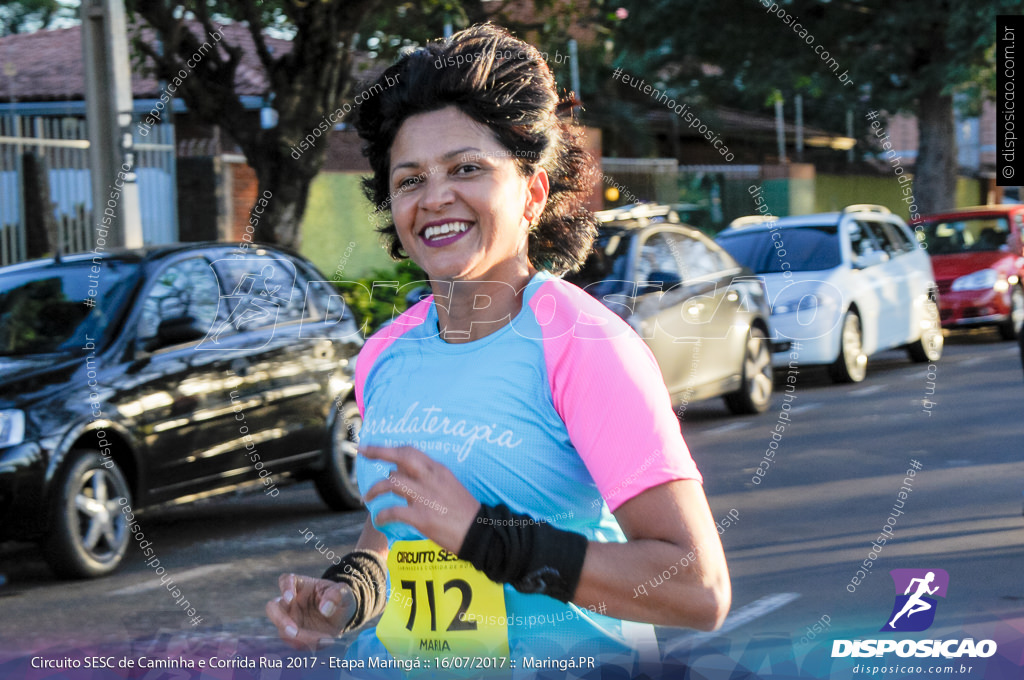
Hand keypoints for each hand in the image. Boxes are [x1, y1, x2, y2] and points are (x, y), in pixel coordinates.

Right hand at [266, 573, 355, 650]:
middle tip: (294, 631)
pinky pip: (293, 641)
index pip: (286, 581)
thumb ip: (337, 595)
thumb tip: (325, 608)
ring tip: (315, 641)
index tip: (290, 598)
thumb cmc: (339, 597)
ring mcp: (290, 618)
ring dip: (294, 637)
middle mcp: (291, 601)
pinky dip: (305, 644)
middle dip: (280, 620)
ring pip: (280, 628)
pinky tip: (321, 642)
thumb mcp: (343, 592)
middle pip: (273, 607)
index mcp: (301, 585)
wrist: (340, 613)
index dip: (285, 588)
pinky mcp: (294, 633)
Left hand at [361, 444, 480, 553]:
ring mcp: (426, 497)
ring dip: (375, 489)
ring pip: (392, 482)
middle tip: (361, 452)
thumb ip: (427, 478)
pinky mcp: (423, 517)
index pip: (410, 451)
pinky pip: (394, 512)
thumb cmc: (464, 511)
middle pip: (401, 456)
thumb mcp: (449, 485)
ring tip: (367, 498)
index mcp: (437, 470)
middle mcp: (430, 479)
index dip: (388, 448)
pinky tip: (379, 521)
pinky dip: (382, 516)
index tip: (371, 447)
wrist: (480, 532)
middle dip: (378, 452)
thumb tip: (399, 474)